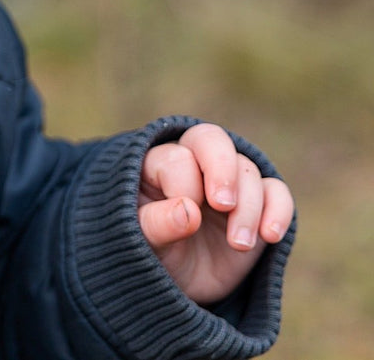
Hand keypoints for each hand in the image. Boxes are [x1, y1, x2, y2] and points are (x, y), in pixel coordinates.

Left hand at [138, 123, 293, 304]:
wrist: (182, 283)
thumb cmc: (155, 254)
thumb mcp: (145, 243)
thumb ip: (157, 224)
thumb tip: (188, 211)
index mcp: (156, 165)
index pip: (176, 158)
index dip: (184, 186)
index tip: (187, 219)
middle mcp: (193, 164)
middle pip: (211, 139)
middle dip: (221, 169)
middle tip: (222, 204)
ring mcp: (227, 182)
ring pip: (246, 169)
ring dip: (247, 207)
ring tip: (238, 244)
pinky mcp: (257, 204)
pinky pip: (276, 190)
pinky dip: (279, 209)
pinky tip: (269, 236)